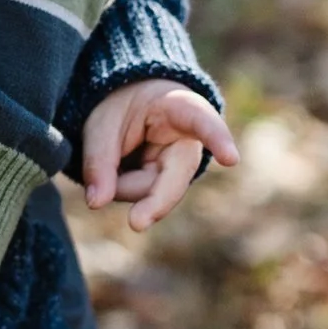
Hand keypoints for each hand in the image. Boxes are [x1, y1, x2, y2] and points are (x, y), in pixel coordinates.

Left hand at [79, 79, 239, 231]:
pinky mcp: (169, 189)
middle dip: (155, 202)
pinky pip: (142, 201)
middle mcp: (189, 142)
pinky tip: (124, 170)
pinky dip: (125, 189)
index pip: (201, 121)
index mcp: (180, 108)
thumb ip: (99, 160)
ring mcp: (181, 170)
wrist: (131, 105)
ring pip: (149, 194)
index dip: (217, 139)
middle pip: (175, 179)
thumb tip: (96, 203)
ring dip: (123, 184)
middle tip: (136, 223)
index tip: (231, 159)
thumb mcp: (102, 122)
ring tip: (115, 155)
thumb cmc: (122, 105)